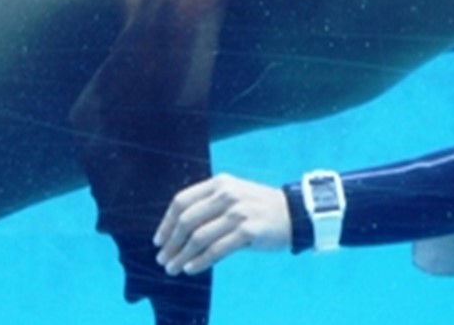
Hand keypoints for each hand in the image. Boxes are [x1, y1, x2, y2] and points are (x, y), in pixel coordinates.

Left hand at [153, 173, 291, 274]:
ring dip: (181, 256)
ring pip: (199, 237)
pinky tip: (191, 269)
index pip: (182, 201)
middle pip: (187, 220)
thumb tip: (177, 230)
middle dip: (171, 243)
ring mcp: (238, 212)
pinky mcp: (248, 231)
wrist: (295, 213)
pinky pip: (216, 250)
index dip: (166, 223)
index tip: (158, 240)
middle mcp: (227, 195)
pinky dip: (200, 261)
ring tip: (173, 268)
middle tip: (163, 258)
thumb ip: (209, 205)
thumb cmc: (259, 208)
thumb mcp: (234, 196)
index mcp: (219, 183)